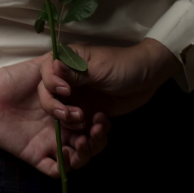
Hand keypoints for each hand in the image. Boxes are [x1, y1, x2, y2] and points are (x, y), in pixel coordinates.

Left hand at [0, 54, 110, 177]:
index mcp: (66, 108)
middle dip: (96, 140)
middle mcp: (61, 128)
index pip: (92, 122)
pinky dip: (62, 168)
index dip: (100, 123)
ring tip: (78, 143)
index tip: (100, 117)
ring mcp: (48, 142)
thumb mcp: (40, 67)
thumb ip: (59, 68)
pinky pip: (53, 170)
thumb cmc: (11, 78)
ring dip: (83, 155)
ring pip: (76, 159)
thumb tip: (73, 74)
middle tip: (91, 131)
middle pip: (89, 143)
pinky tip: (63, 155)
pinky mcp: (34, 155)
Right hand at [39, 38, 181, 123]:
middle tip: (75, 115)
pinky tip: (98, 126)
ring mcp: (75, 97)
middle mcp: (66, 80)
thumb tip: (53, 65)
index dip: (51, 83)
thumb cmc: (123, 66)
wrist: (147, 79)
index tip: (66, 92)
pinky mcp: (85, 111)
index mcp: (67, 62)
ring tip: (86, 123)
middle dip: (57, 108)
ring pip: (58, 113)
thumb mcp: (99, 69)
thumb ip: (75, 73)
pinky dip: (83, 129)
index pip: (46, 72)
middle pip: (47, 96)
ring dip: (69, 121)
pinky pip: (75, 124)